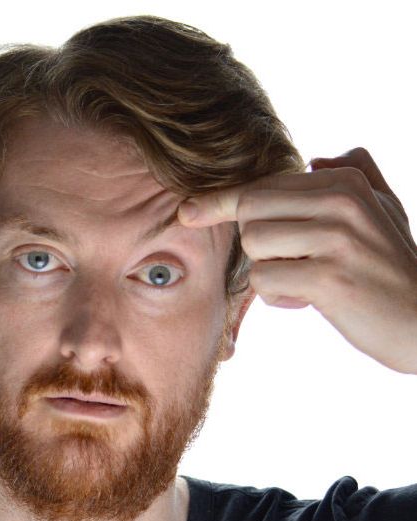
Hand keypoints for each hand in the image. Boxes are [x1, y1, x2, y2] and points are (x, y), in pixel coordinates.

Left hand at [177, 147, 416, 373]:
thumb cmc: (394, 267)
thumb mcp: (385, 209)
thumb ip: (357, 172)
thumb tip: (317, 158)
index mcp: (345, 181)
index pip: (263, 185)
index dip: (220, 200)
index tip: (188, 211)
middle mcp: (340, 200)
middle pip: (250, 211)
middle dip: (257, 243)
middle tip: (291, 262)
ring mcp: (335, 238)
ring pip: (255, 247)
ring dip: (271, 272)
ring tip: (306, 281)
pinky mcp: (328, 278)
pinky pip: (267, 281)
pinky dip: (280, 297)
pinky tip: (311, 300)